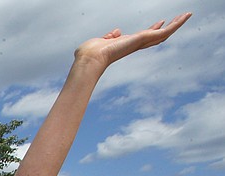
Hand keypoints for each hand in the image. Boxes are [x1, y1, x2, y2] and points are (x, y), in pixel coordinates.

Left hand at [74, 13, 190, 69]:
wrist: (89, 59)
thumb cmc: (89, 53)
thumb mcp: (100, 42)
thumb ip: (109, 37)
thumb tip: (117, 32)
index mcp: (125, 44)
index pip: (143, 37)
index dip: (152, 29)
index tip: (160, 22)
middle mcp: (134, 44)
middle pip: (156, 36)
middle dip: (168, 27)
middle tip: (180, 19)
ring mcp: (140, 42)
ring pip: (163, 34)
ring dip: (176, 24)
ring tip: (187, 15)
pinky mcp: (144, 39)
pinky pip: (164, 32)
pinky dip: (176, 24)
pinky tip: (185, 16)